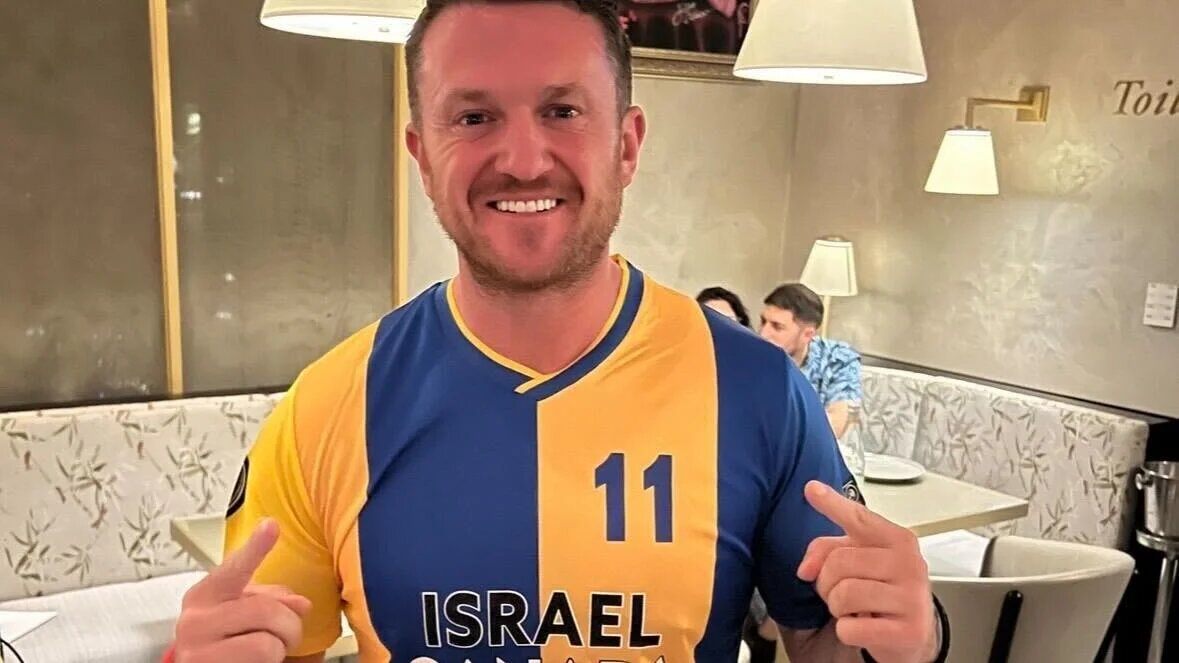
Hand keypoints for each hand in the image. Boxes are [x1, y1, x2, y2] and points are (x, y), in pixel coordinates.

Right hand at [174, 519, 311, 662]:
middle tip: (284, 635)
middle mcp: (195, 621)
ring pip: (267, 642)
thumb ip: (270, 600)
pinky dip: (270, 662)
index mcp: (204, 596)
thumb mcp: (242, 614)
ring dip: (279, 648)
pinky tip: (253, 662)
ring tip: (266, 652)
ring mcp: (199, 650)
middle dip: (289, 625)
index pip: (233, 569)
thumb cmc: (223, 643)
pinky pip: (262, 659)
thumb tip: (300, 604)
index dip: (255, 548)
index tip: (270, 526)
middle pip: (266, 610)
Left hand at [797, 481, 938, 662]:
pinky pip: (850, 628)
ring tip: (856, 609)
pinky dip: (848, 632)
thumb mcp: (857, 561)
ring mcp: (912, 597)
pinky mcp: (910, 630)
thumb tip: (806, 569)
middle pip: (838, 562)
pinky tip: (865, 627)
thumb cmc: (882, 590)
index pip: (859, 518)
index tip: (811, 489)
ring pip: (843, 595)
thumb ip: (826, 551)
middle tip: (843, 591)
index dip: (832, 504)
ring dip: (838, 608)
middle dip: (828, 582)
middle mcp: (909, 563)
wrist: (912, 632)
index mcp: (897, 539)